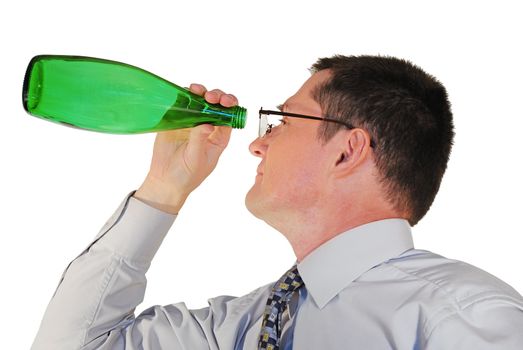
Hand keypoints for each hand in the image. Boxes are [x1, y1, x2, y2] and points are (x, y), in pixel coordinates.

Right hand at [134, 84, 238, 213]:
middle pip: (217, 105)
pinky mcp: (177, 120)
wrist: (165, 180)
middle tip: (210, 97)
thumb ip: (200, 141)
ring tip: (196, 90)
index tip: (225, 102)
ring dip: (201, 92)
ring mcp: (192, 122)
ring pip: (200, 101)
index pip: (230, 116)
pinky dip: (184, 95)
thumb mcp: (196, 159)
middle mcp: (208, 127)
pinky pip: (182, 104)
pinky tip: (185, 92)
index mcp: (219, 137)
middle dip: (216, 96)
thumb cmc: (186, 175)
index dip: (230, 106)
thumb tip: (207, 124)